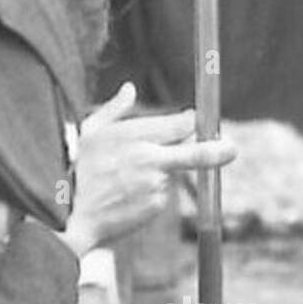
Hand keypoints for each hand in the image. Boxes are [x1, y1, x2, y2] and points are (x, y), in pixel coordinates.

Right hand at [60, 82, 235, 256]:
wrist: (70, 214)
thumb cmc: (75, 169)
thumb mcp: (89, 131)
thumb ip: (115, 109)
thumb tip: (130, 89)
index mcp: (135, 134)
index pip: (178, 124)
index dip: (189, 122)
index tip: (194, 120)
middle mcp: (150, 158)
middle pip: (194, 152)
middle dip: (216, 149)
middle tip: (232, 149)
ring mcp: (156, 185)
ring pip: (171, 174)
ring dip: (159, 174)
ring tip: (125, 181)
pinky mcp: (156, 206)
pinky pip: (161, 195)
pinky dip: (150, 194)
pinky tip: (126, 196)